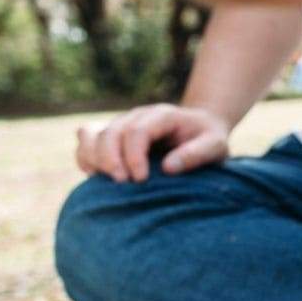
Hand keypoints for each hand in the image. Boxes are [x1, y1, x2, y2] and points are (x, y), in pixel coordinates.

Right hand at [75, 104, 230, 181]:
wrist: (200, 128)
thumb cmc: (208, 139)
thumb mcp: (216, 145)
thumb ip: (197, 154)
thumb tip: (168, 168)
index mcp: (162, 115)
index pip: (137, 131)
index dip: (134, 156)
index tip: (141, 180)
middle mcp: (137, 116)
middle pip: (111, 132)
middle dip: (111, 160)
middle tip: (123, 185)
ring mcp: (122, 124)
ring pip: (92, 135)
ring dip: (94, 159)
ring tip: (108, 182)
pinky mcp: (112, 136)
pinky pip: (86, 141)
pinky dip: (85, 157)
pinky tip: (96, 176)